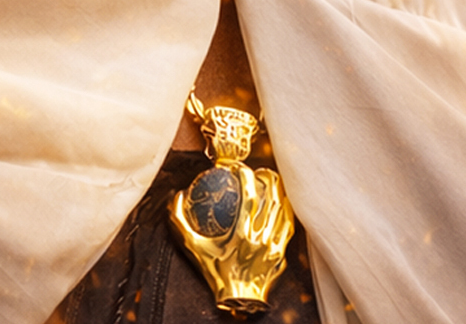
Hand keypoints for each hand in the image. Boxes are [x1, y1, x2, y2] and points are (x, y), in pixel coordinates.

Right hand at [169, 166, 296, 307]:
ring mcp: (275, 244)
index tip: (239, 167)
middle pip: (271, 198)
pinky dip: (285, 209)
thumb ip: (181, 222)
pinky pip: (288, 224)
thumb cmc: (215, 271)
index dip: (246, 177)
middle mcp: (262, 238)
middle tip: (258, 171)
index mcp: (242, 234)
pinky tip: (280, 202)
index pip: (249, 196)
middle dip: (267, 178)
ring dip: (278, 191)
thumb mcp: (194, 248)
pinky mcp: (283, 251)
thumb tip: (176, 196)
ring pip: (283, 209)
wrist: (238, 297)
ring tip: (270, 181)